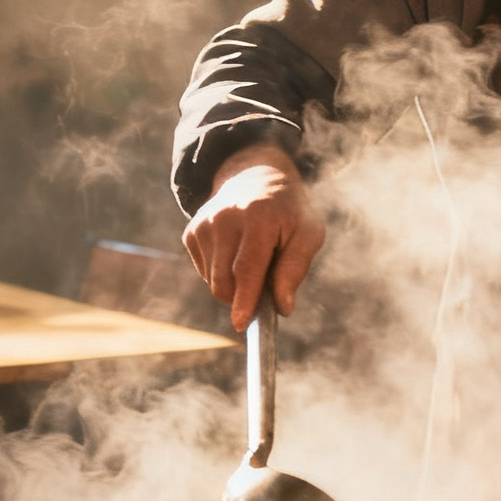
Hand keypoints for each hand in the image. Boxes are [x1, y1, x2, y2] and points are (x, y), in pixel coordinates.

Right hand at [182, 144, 325, 331]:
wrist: (256, 176)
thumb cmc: (289, 211)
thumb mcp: (308, 233)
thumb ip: (295, 268)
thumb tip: (282, 307)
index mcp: (259, 216)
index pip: (247, 267)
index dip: (245, 298)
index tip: (242, 323)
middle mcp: (225, 218)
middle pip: (224, 281)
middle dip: (244, 297)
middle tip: (266, 285)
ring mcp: (204, 223)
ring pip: (213, 281)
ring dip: (234, 284)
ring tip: (254, 259)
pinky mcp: (192, 231)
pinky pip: (205, 272)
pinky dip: (221, 272)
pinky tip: (235, 250)